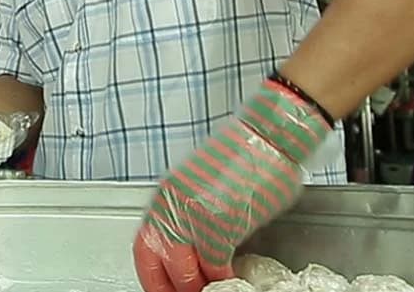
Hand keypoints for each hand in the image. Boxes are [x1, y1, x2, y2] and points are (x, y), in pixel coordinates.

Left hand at [132, 78, 332, 291]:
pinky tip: (231, 278)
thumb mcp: (203, 182)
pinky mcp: (219, 225)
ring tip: (212, 289)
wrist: (268, 136)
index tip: (161, 287)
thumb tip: (192, 246)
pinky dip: (222, 277)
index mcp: (166, 195)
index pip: (145, 246)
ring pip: (184, 270)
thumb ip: (191, 212)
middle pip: (158, 261)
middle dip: (171, 286)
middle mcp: (172, 206)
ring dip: (199, 286)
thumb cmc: (244, 154)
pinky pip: (214, 265)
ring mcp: (193, 216)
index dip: (152, 274)